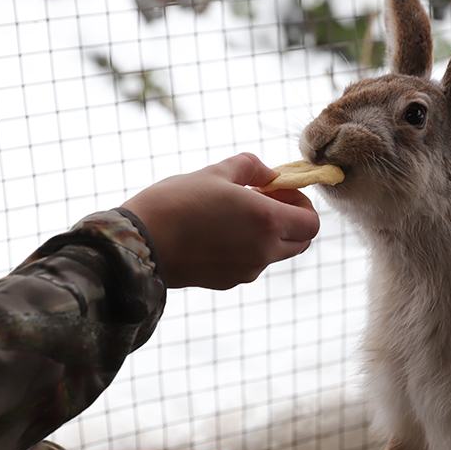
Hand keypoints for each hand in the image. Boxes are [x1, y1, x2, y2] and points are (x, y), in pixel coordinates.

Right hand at [121, 153, 320, 288]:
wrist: (139, 243)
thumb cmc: (176, 202)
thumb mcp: (216, 172)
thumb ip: (252, 168)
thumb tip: (270, 174)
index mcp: (266, 221)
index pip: (312, 223)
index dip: (303, 204)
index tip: (280, 191)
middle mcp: (263, 251)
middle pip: (301, 241)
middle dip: (291, 219)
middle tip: (264, 200)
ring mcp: (247, 270)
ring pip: (276, 253)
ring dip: (269, 233)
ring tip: (235, 213)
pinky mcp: (228, 281)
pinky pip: (252, 263)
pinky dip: (248, 247)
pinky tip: (218, 232)